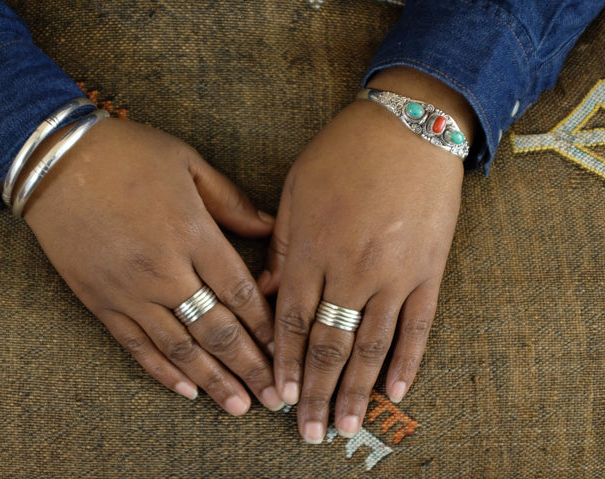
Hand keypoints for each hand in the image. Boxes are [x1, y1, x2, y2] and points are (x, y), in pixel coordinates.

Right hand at [20, 117, 283, 414]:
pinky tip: (185, 391)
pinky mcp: (100, 302)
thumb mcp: (188, 162)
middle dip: (250, 367)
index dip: (267, 328)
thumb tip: (268, 226)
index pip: (240, 294)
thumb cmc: (126, 154)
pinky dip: (162, 371)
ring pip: (179, 347)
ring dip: (212, 380)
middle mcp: (165, 271)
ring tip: (239, 406)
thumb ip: (230, 200)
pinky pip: (136, 345)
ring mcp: (130, 291)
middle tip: (274, 398)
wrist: (52, 161)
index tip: (286, 353)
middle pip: (217, 330)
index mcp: (193, 234)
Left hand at [260, 68, 475, 441]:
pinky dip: (406, 361)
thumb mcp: (297, 190)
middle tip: (310, 432)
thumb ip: (281, 246)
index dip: (287, 364)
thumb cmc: (344, 153)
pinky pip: (418, 326)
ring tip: (346, 425)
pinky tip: (394, 392)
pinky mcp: (429, 271)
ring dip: (356, 391)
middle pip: (330, 345)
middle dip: (317, 392)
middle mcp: (350, 270)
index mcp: (312, 250)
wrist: (409, 125)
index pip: (294, 322)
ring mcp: (393, 274)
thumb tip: (268, 293)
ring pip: (371, 345)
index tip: (280, 397)